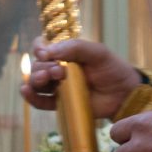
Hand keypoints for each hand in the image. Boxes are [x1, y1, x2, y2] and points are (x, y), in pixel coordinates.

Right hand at [24, 37, 140, 115]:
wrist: (124, 93)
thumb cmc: (112, 69)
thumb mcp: (97, 52)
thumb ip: (75, 47)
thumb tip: (47, 52)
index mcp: (64, 53)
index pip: (42, 47)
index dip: (39, 48)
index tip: (44, 53)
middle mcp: (57, 68)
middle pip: (37, 66)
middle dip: (43, 67)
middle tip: (59, 71)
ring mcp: (58, 87)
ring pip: (36, 83)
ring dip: (36, 80)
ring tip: (47, 79)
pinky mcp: (60, 103)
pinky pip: (40, 102)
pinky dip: (31, 97)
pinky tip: (26, 91)